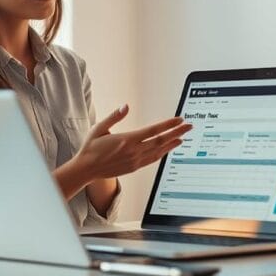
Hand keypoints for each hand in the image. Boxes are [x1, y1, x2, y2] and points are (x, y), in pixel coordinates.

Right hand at [73, 104, 191, 180]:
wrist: (86, 169)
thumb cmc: (91, 148)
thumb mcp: (99, 128)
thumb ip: (114, 117)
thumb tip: (126, 107)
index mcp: (127, 140)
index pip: (153, 131)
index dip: (168, 125)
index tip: (179, 120)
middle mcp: (134, 151)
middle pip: (160, 141)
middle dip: (177, 133)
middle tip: (189, 127)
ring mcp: (135, 161)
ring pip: (159, 152)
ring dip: (172, 144)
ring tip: (182, 138)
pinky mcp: (134, 167)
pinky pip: (152, 160)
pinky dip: (162, 154)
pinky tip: (167, 149)